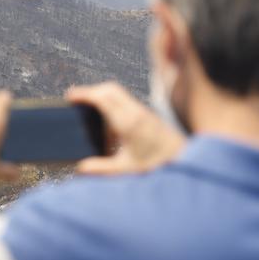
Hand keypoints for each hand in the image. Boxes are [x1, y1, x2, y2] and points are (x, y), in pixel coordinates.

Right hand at [65, 82, 184, 174]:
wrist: (188, 163)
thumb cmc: (159, 166)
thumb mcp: (126, 170)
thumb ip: (101, 169)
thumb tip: (80, 168)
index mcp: (128, 122)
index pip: (102, 97)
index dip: (84, 94)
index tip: (70, 96)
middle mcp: (137, 113)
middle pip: (110, 89)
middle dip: (91, 91)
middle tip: (77, 101)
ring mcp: (145, 113)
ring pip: (120, 95)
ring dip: (103, 98)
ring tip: (90, 113)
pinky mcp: (151, 118)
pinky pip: (128, 104)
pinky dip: (114, 107)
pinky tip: (111, 128)